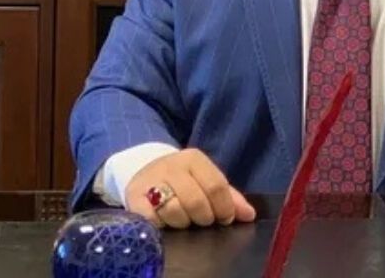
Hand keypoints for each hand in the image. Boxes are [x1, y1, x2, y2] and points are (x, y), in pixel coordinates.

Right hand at [124, 148, 256, 228]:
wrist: (143, 172)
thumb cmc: (183, 180)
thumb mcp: (205, 181)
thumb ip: (229, 197)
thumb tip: (249, 214)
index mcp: (193, 159)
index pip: (216, 185)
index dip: (224, 207)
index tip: (225, 218)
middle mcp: (171, 166)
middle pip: (196, 200)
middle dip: (204, 217)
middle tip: (204, 221)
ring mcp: (151, 181)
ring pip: (174, 211)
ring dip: (183, 222)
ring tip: (184, 220)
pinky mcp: (135, 198)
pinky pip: (152, 219)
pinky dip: (162, 225)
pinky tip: (165, 223)